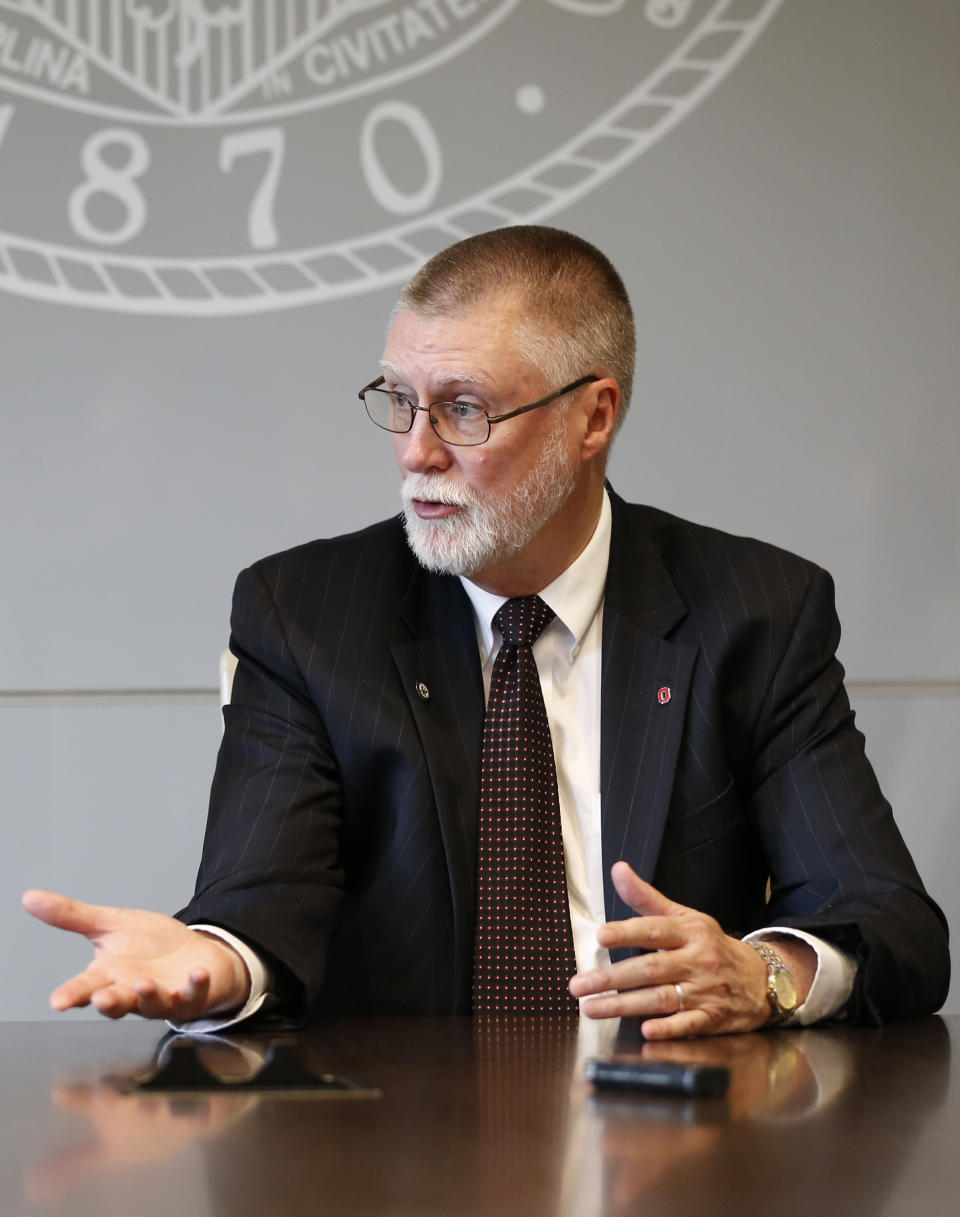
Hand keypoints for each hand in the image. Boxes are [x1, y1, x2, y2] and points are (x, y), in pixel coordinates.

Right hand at [21, 890, 249, 1020]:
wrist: (192, 954)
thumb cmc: (149, 946)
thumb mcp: (111, 925)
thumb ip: (72, 917)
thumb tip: (28, 897)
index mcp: (110, 976)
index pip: (86, 987)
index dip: (72, 995)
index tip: (58, 1002)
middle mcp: (134, 992)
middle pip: (118, 1002)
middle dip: (110, 1003)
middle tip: (102, 999)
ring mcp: (164, 997)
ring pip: (154, 1004)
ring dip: (149, 995)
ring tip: (144, 984)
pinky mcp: (193, 995)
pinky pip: (195, 994)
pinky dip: (196, 985)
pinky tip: (197, 973)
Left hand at [569, 862, 779, 1038]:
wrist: (761, 980)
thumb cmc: (712, 945)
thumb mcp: (685, 917)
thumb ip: (647, 898)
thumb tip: (618, 869)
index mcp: (689, 932)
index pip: (654, 930)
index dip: (627, 933)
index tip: (600, 936)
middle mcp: (697, 960)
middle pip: (650, 969)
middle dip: (611, 978)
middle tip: (578, 985)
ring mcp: (705, 991)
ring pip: (661, 998)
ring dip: (624, 1006)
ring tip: (591, 1008)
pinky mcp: (712, 1019)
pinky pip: (688, 1025)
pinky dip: (668, 1028)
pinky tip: (646, 1031)